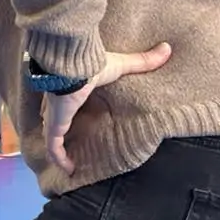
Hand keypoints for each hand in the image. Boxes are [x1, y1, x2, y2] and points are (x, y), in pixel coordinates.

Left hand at [43, 42, 171, 173]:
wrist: (73, 66)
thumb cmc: (91, 64)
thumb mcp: (119, 65)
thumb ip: (141, 61)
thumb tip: (167, 48)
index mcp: (69, 91)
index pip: (65, 105)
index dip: (67, 114)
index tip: (76, 121)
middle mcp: (57, 106)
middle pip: (55, 122)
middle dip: (60, 133)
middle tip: (71, 146)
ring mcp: (54, 116)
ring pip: (52, 137)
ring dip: (59, 152)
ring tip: (69, 164)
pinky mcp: (54, 126)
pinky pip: (54, 148)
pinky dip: (59, 159)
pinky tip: (68, 170)